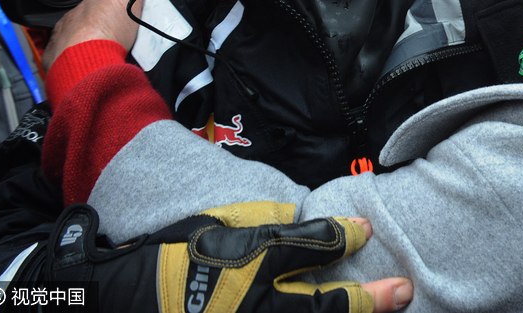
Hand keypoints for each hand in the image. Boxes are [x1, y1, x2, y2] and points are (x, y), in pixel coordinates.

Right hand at [38, 202, 413, 312]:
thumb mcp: (216, 225)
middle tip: (403, 292)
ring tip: (386, 310)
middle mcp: (256, 304)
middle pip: (325, 306)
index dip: (345, 238)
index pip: (313, 247)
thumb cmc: (169, 258)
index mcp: (251, 263)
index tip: (366, 233)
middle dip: (368, 301)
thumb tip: (297, 219)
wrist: (119, 302)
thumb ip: (262, 222)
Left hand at [42, 0, 156, 71]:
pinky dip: (73, 60)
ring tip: (102, 56)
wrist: (87, 62)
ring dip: (85, 46)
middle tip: (115, 43)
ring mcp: (60, 38)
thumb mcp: (130, 3)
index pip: (100, 6)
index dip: (112, 15)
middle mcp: (71, 19)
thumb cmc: (107, 34)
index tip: (121, 25)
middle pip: (87, 23)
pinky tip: (87, 65)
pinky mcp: (54, 57)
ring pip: (74, 39)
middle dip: (98, 31)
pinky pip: (63, 57)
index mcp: (88, 5)